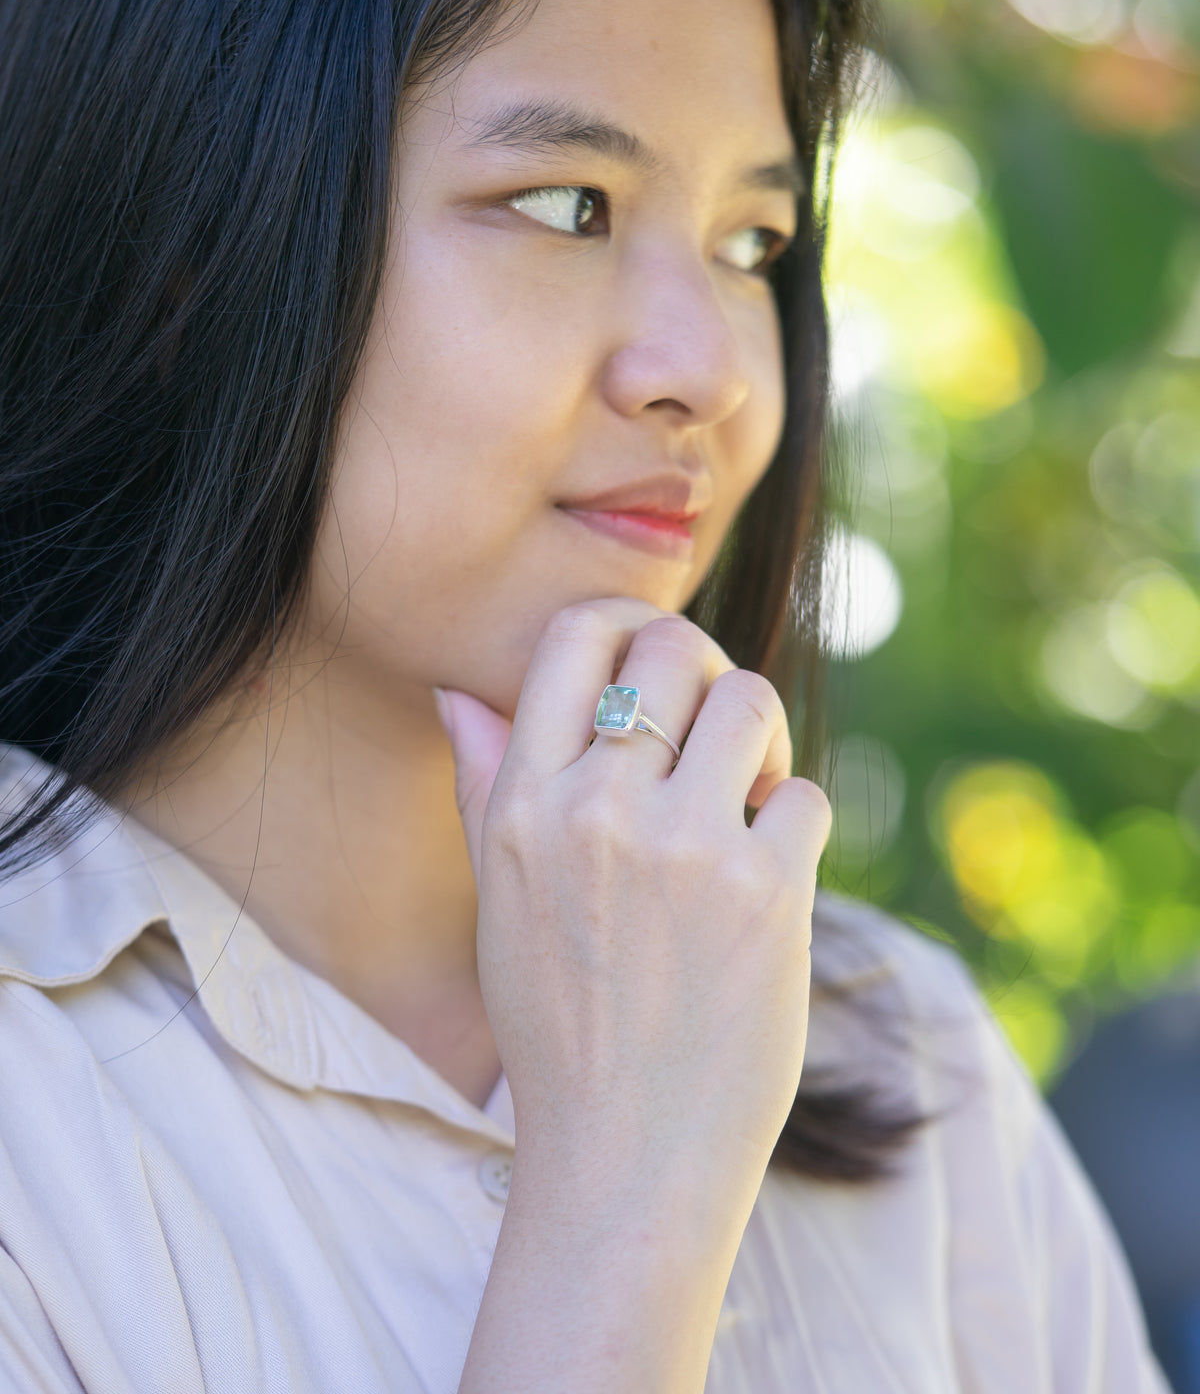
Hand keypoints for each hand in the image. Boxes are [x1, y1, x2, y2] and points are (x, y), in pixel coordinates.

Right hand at [435, 597, 831, 1234]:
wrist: (624, 1159)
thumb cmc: (559, 1026)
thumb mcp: (499, 901)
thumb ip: (485, 784)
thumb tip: (462, 691)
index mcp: (524, 806)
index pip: (576, 636)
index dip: (627, 623)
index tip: (653, 659)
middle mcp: (598, 812)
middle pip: (673, 647)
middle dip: (703, 671)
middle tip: (712, 726)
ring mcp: (687, 850)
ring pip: (751, 700)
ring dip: (760, 738)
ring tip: (748, 794)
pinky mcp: (768, 895)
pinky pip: (806, 796)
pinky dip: (796, 825)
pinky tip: (770, 876)